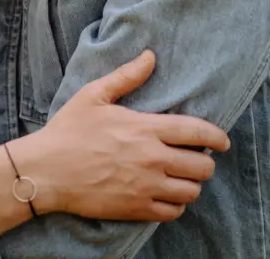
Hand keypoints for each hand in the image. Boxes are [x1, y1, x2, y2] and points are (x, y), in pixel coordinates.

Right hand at [11, 50, 229, 222]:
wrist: (46, 171)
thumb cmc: (68, 130)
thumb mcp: (94, 95)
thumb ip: (126, 76)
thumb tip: (150, 56)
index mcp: (145, 128)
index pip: (197, 132)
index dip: (217, 137)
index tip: (223, 141)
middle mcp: (152, 159)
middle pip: (202, 166)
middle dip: (205, 162)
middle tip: (196, 159)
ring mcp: (145, 186)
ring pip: (191, 192)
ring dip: (191, 184)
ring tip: (182, 178)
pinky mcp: (135, 208)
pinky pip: (172, 212)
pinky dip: (176, 205)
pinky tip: (167, 196)